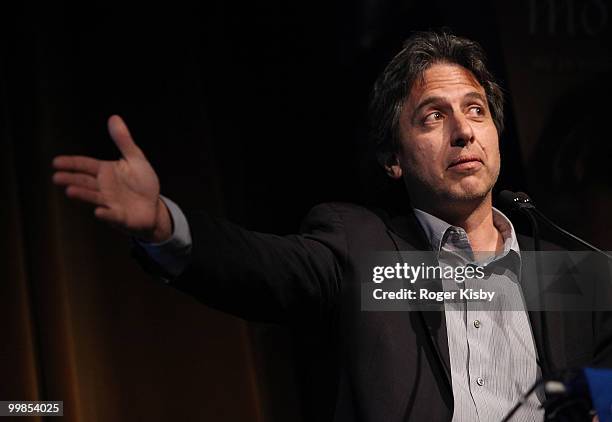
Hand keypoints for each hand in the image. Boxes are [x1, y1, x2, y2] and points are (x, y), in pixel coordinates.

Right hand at [52, 115, 171, 241]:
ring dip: (83, 194)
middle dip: (71, 179)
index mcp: (105, 172)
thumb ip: (123, 140)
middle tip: (56, 177)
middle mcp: (104, 187)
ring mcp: (110, 202)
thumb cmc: (142, 182)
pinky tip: (99, 211)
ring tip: (70, 191)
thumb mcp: (135, 158)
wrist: (153, 206)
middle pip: (85, 182)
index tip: (56, 162)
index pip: (85, 165)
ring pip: (94, 197)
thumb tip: (114, 117)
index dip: (72, 163)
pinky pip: (112, 215)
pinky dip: (106, 214)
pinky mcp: (121, 216)